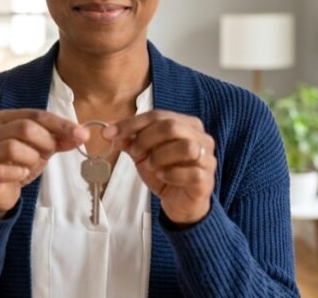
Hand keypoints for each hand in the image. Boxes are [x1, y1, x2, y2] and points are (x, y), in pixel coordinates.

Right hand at [0, 109, 88, 218]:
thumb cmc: (19, 163)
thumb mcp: (41, 148)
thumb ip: (59, 139)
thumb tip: (82, 133)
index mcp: (3, 119)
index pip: (35, 114)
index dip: (60, 124)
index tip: (80, 133)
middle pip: (24, 128)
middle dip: (45, 141)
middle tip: (49, 152)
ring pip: (12, 147)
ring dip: (31, 158)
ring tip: (32, 164)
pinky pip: (1, 170)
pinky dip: (18, 172)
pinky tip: (22, 174)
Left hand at [104, 110, 216, 225]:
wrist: (179, 203)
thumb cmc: (165, 173)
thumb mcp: (143, 154)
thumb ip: (129, 141)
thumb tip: (110, 132)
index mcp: (186, 125)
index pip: (158, 116)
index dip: (132, 123)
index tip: (110, 133)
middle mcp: (201, 138)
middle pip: (172, 127)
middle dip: (146, 139)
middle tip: (135, 153)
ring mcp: (207, 159)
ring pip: (187, 147)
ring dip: (161, 156)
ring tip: (150, 166)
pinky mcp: (207, 180)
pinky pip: (193, 173)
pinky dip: (173, 174)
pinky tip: (163, 177)